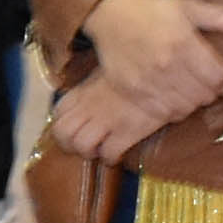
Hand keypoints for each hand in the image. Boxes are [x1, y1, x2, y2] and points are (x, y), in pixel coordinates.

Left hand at [51, 72, 182, 161]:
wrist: (163, 71)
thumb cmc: (139, 65)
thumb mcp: (109, 67)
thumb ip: (96, 79)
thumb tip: (94, 81)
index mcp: (85, 89)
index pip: (59, 111)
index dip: (62, 122)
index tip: (73, 126)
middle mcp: (91, 106)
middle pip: (62, 133)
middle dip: (68, 143)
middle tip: (80, 145)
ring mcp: (107, 120)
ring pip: (81, 146)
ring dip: (88, 152)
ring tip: (98, 150)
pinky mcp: (127, 132)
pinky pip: (109, 153)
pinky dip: (110, 158)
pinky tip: (116, 154)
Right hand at [85, 0, 222, 116]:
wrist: (109, 16)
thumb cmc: (150, 10)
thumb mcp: (185, 6)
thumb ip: (216, 17)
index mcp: (183, 43)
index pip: (219, 77)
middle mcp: (166, 65)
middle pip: (204, 95)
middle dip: (211, 92)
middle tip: (208, 85)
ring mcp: (148, 81)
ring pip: (185, 108)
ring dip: (193, 103)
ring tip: (191, 92)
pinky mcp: (133, 91)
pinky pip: (163, 114)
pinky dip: (173, 110)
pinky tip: (173, 98)